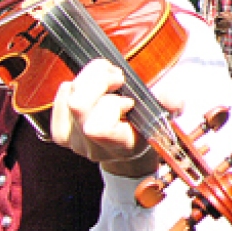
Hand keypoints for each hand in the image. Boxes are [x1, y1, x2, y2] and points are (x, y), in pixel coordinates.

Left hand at [50, 59, 176, 176]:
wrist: (128, 153)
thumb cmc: (145, 131)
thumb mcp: (163, 119)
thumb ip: (169, 106)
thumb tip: (172, 98)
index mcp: (118, 146)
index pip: (98, 127)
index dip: (112, 105)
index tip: (129, 101)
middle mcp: (91, 146)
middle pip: (78, 105)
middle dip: (98, 81)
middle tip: (117, 77)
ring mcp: (73, 141)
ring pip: (69, 98)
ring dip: (89, 80)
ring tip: (107, 78)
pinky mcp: (61, 132)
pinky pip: (59, 101)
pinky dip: (72, 88)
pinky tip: (88, 88)